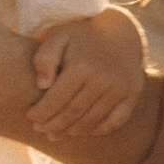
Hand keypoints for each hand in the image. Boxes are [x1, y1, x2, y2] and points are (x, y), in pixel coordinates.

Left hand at [26, 5, 148, 146]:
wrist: (119, 31)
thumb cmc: (81, 35)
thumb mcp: (58, 36)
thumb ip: (44, 58)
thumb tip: (42, 85)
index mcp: (82, 66)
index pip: (56, 100)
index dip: (41, 112)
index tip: (30, 117)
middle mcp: (104, 79)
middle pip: (73, 113)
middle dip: (53, 125)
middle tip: (39, 129)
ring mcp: (121, 89)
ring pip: (92, 121)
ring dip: (71, 131)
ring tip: (55, 133)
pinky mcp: (133, 95)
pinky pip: (114, 122)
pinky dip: (97, 130)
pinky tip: (81, 131)